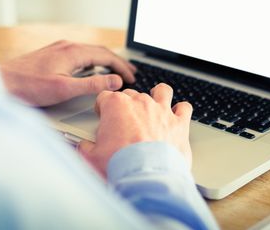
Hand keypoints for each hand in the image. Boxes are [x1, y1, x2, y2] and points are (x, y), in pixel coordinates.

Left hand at [0, 40, 136, 106]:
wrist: (1, 82)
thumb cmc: (28, 87)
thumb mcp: (65, 89)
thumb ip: (92, 85)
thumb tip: (115, 81)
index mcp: (73, 52)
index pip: (106, 56)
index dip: (122, 67)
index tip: (131, 78)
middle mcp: (66, 46)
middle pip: (100, 52)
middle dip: (117, 63)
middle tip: (130, 74)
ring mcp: (58, 49)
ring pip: (89, 52)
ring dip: (105, 62)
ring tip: (115, 71)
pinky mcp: (51, 55)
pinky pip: (79, 54)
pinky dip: (92, 62)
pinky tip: (91, 70)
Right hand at [78, 83, 192, 176]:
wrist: (147, 178)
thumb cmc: (121, 166)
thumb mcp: (92, 157)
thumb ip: (86, 148)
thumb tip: (84, 148)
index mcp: (117, 106)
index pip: (105, 97)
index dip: (102, 108)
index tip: (103, 116)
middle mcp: (141, 104)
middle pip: (132, 95)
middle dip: (127, 106)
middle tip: (125, 121)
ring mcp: (162, 111)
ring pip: (162, 91)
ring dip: (158, 96)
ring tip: (154, 106)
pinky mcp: (179, 124)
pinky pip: (184, 108)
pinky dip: (181, 111)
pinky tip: (177, 116)